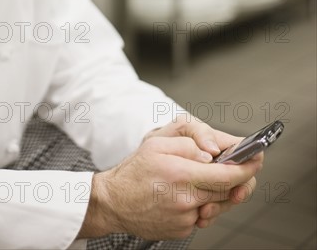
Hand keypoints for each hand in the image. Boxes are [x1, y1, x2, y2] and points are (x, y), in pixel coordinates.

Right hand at [143, 116, 263, 228]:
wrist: (114, 202)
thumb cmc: (135, 171)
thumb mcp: (157, 143)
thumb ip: (189, 143)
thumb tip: (213, 153)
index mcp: (182, 174)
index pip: (227, 175)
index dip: (247, 168)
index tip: (257, 160)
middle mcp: (186, 199)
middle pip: (227, 191)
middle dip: (234, 178)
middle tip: (233, 166)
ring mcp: (185, 218)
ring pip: (217, 204)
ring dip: (217, 191)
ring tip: (199, 179)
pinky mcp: (182, 229)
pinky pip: (202, 215)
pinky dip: (201, 203)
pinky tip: (186, 194)